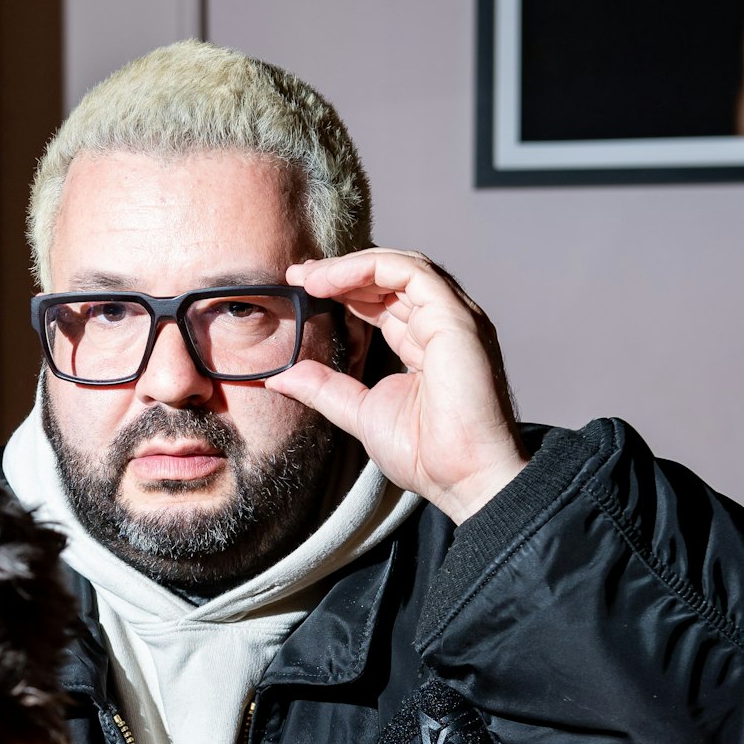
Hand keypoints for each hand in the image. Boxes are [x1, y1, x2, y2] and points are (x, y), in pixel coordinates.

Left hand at [267, 249, 526, 524]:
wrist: (463, 477)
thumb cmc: (427, 454)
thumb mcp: (360, 412)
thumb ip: (323, 389)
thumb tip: (280, 376)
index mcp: (424, 343)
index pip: (383, 301)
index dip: (343, 289)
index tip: (301, 288)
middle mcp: (442, 323)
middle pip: (390, 278)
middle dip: (341, 271)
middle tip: (298, 275)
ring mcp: (453, 318)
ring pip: (401, 267)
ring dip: (351, 266)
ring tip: (310, 277)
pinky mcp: (456, 319)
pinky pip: (411, 273)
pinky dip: (369, 268)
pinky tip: (332, 280)